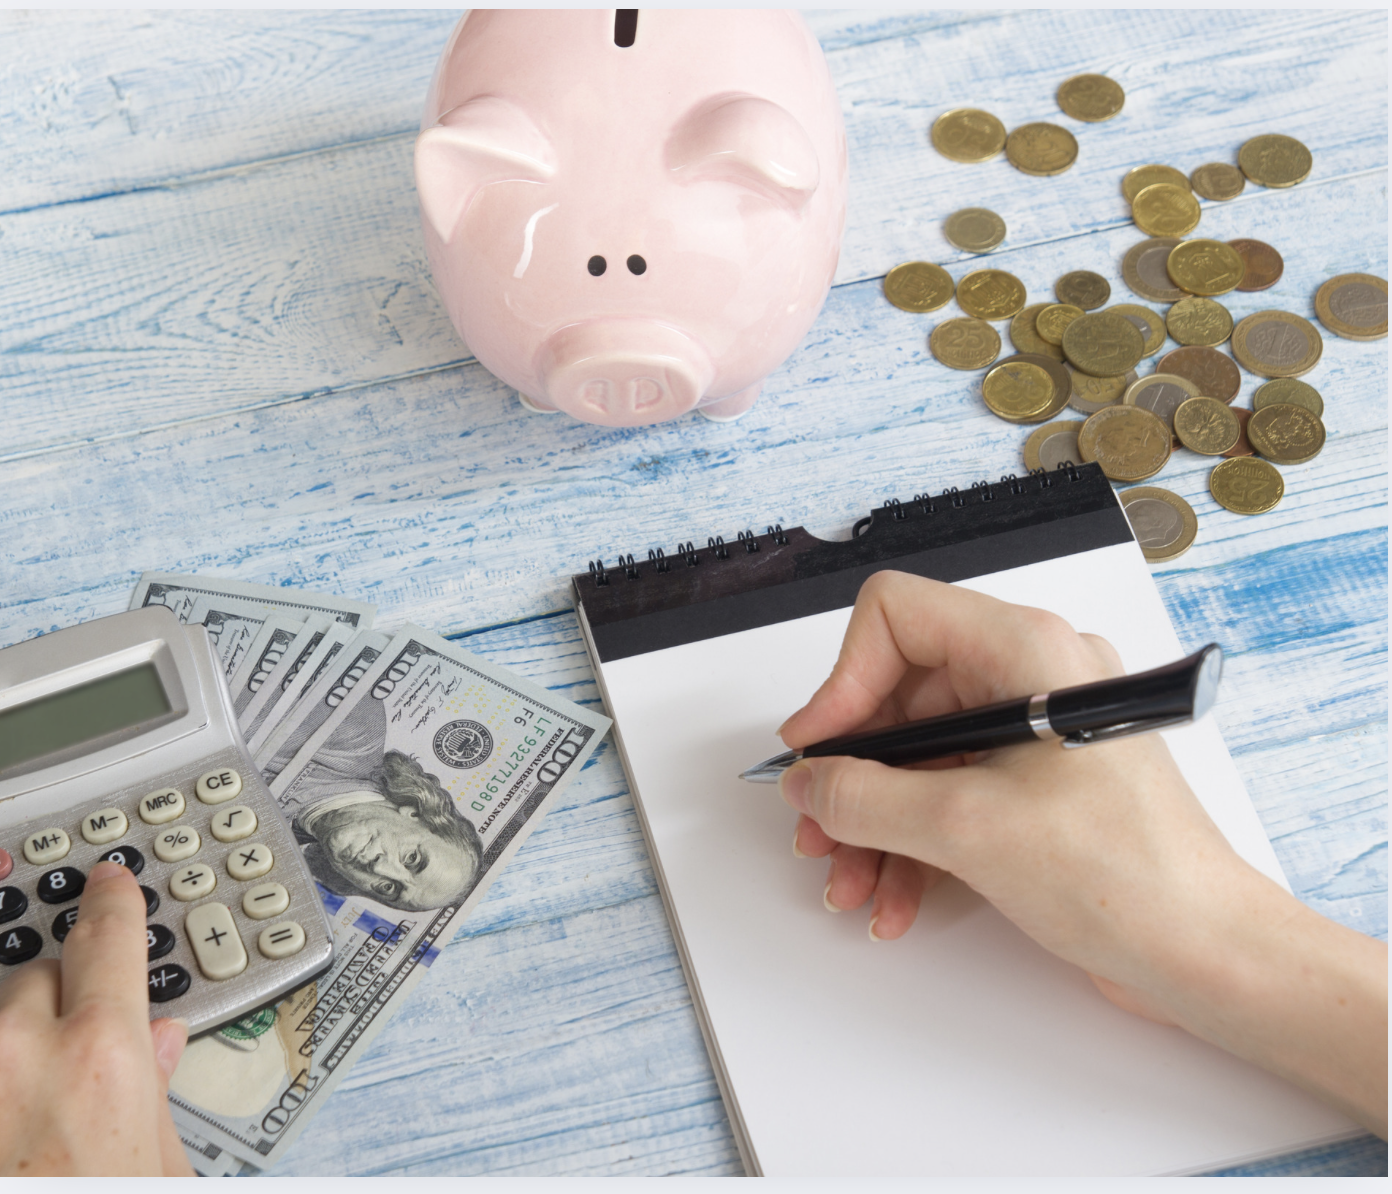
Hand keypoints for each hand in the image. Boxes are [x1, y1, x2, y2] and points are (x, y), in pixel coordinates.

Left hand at [0, 861, 192, 1174]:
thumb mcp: (159, 1166)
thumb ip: (157, 1090)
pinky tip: (20, 1103)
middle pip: (38, 977)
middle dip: (60, 1000)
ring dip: (12, 1042)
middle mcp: (20, 1051)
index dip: (112, 901)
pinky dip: (2, 1068)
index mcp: (102, 1054)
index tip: (109, 881)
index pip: (107, 937)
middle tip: (77, 1045)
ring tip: (31, 1097)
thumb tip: (164, 1043)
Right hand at [778, 571, 1386, 1135]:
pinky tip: (895, 900)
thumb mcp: (966, 827)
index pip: (897, 618)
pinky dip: (913, 843)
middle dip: (851, 774)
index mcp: (1025, 649)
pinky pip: (949, 793)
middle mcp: (1029, 677)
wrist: (1207, 953)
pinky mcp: (1037, 787)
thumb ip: (865, 796)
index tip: (817, 749)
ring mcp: (1035, 734)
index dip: (843, 679)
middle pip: (899, 697)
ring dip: (873, 823)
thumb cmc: (1125, 874)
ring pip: (917, 756)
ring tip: (852, 885)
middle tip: (816, 831)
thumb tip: (808, 782)